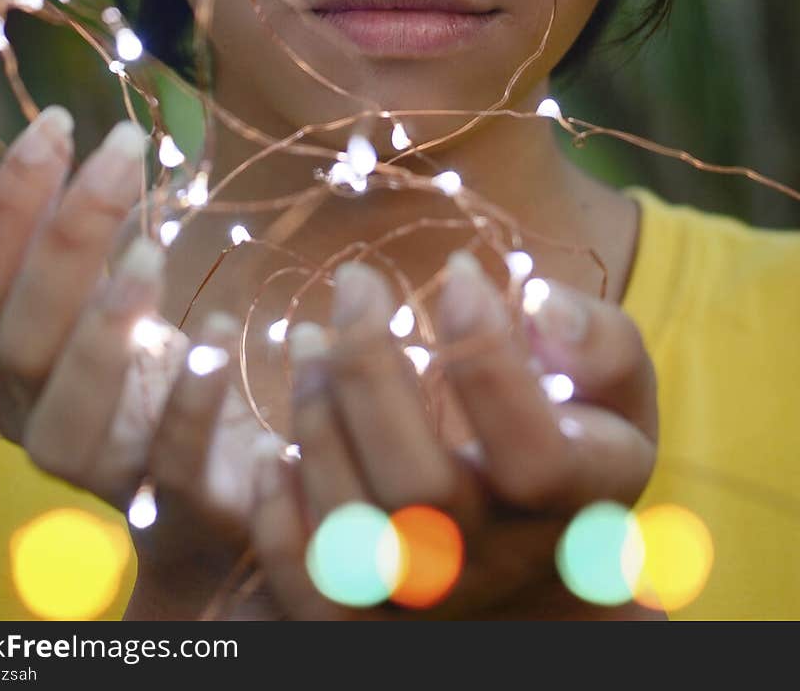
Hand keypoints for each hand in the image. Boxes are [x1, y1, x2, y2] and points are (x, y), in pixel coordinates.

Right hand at [0, 108, 259, 606]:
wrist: (221, 492)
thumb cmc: (160, 378)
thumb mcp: (115, 301)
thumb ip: (91, 242)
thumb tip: (85, 138)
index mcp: (13, 369)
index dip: (7, 205)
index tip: (59, 121)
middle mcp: (35, 423)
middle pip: (18, 339)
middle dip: (64, 238)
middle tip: (122, 152)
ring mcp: (101, 474)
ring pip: (66, 421)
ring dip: (102, 330)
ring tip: (152, 252)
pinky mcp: (179, 506)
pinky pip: (172, 464)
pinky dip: (195, 396)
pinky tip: (223, 325)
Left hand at [243, 253, 660, 619]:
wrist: (535, 554)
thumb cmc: (574, 440)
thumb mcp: (617, 392)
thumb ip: (602, 343)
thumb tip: (541, 302)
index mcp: (573, 503)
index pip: (535, 456)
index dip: (491, 361)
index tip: (458, 271)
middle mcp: (497, 562)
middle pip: (418, 490)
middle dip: (370, 370)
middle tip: (356, 281)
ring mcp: (426, 598)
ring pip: (351, 531)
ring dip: (315, 417)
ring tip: (310, 336)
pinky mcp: (361, 615)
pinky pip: (303, 585)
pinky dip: (273, 516)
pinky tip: (270, 447)